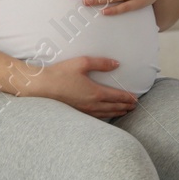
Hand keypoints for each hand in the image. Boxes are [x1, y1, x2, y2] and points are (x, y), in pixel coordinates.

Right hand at [22, 56, 138, 118]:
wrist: (42, 86)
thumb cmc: (61, 73)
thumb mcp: (82, 63)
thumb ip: (101, 63)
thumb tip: (116, 64)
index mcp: (96, 92)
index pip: (117, 97)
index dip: (128, 98)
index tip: (136, 99)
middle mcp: (92, 104)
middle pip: (113, 107)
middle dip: (125, 107)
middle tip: (134, 107)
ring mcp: (84, 110)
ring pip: (105, 114)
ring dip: (117, 112)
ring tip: (124, 111)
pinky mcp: (77, 112)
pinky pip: (96, 116)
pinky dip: (105, 116)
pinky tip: (105, 115)